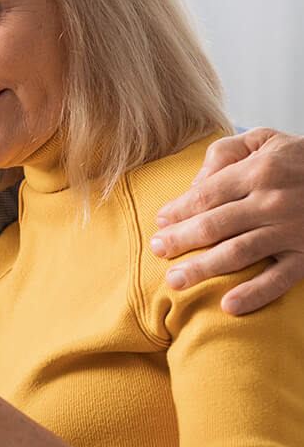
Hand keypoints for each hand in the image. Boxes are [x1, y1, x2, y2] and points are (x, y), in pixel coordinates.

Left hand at [152, 128, 303, 313]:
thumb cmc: (299, 159)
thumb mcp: (264, 140)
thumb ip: (225, 153)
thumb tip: (193, 184)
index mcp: (259, 171)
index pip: (205, 195)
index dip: (178, 210)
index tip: (160, 222)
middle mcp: (273, 202)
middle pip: (214, 225)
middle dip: (180, 240)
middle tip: (157, 250)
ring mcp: (291, 231)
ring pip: (237, 253)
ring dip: (202, 269)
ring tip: (174, 281)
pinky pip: (279, 278)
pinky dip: (254, 294)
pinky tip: (227, 306)